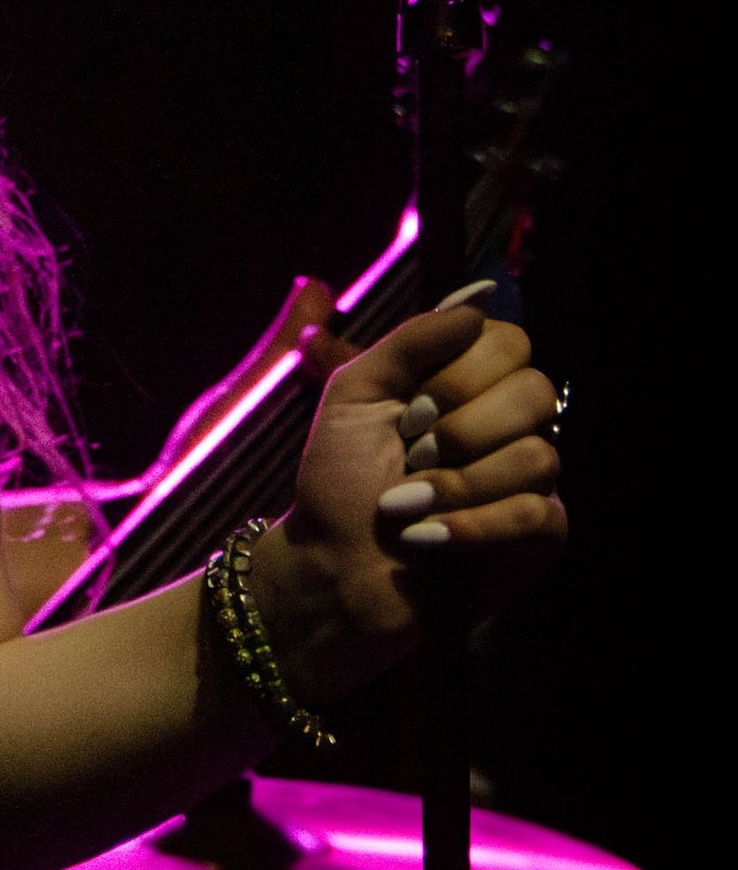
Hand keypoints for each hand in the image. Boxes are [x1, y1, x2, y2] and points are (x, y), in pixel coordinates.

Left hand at [252, 289, 566, 700]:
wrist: (331, 570)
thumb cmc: (338, 484)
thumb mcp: (355, 394)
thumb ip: (410, 340)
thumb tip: (479, 299)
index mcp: (468, 385)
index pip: (511, 343)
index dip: (462, 374)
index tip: (409, 410)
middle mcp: (507, 426)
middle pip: (536, 391)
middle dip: (460, 430)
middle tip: (410, 456)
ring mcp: (528, 481)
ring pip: (538, 455)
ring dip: (455, 486)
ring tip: (404, 509)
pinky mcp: (539, 537)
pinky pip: (539, 513)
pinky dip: (473, 526)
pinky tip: (428, 540)